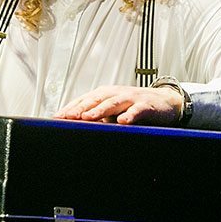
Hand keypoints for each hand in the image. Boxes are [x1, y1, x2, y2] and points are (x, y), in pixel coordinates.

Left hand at [55, 84, 182, 125]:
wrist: (163, 102)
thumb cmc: (133, 106)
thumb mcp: (112, 111)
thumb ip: (96, 118)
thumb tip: (74, 128)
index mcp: (103, 94)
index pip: (83, 100)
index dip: (70, 108)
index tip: (57, 118)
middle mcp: (114, 94)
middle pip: (94, 100)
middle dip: (79, 109)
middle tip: (67, 117)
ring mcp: (129, 98)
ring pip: (112, 103)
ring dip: (99, 110)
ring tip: (88, 118)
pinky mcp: (145, 105)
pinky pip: (136, 110)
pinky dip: (129, 115)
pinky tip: (122, 121)